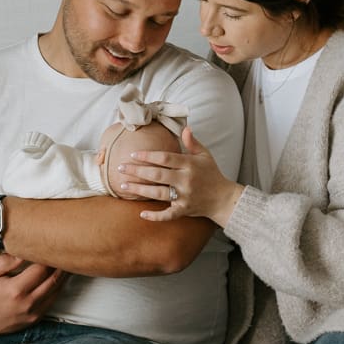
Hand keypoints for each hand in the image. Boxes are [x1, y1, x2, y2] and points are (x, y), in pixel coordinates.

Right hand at [0, 254, 67, 335]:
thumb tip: (22, 251)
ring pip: (57, 290)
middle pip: (53, 279)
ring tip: (63, 261)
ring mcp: (33, 312)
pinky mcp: (36, 318)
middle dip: (59, 264)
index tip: (51, 246)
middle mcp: (27, 303)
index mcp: (15, 290)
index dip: (48, 256)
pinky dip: (57, 287)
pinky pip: (52, 300)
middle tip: (62, 251)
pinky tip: (57, 277)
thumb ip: (5, 261)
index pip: (41, 269)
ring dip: (62, 275)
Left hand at [113, 127, 243, 224]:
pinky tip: (142, 213)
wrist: (223, 198)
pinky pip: (168, 214)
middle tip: (120, 167)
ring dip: (139, 189)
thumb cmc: (212, 174)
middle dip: (137, 171)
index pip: (165, 158)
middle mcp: (186, 180)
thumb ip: (193, 142)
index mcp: (190, 164)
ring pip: (158, 193)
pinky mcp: (184, 210)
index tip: (133, 154)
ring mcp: (185, 197)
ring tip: (123, 185)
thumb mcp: (205, 155)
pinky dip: (155, 216)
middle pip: (157, 175)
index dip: (148, 156)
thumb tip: (185, 127)